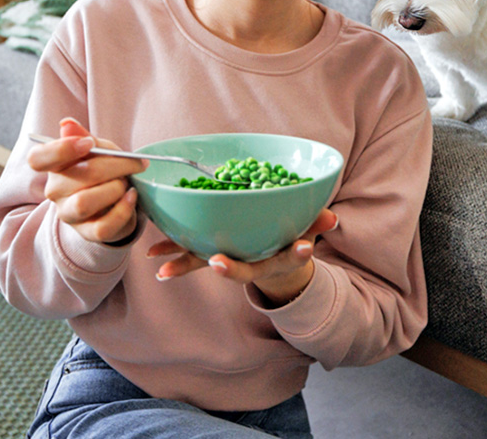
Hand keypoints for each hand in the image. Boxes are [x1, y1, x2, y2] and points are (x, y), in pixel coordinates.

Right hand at [27, 118, 145, 244]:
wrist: (117, 201)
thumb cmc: (104, 170)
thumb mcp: (98, 150)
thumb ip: (84, 137)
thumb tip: (67, 123)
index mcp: (54, 167)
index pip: (38, 159)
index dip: (61, 150)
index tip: (88, 144)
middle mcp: (55, 192)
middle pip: (79, 176)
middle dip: (115, 166)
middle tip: (135, 163)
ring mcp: (69, 214)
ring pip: (85, 202)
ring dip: (116, 188)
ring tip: (126, 183)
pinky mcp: (87, 232)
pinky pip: (103, 226)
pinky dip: (123, 209)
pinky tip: (132, 197)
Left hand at [147, 208, 338, 305]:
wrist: (272, 264)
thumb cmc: (288, 243)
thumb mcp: (306, 233)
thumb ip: (316, 225)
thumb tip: (332, 218)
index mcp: (272, 259)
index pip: (278, 259)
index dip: (287, 254)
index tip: (300, 248)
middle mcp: (248, 263)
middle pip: (236, 268)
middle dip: (226, 268)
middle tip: (215, 263)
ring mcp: (228, 259)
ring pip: (206, 262)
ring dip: (184, 264)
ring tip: (162, 267)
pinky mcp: (212, 252)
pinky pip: (192, 253)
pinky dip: (174, 252)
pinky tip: (154, 255)